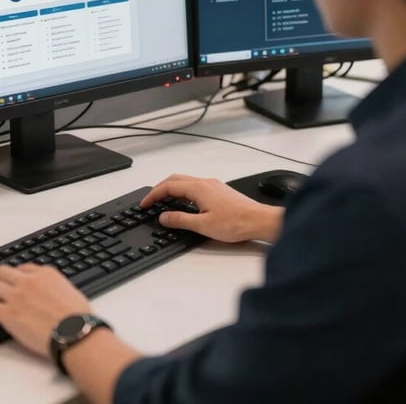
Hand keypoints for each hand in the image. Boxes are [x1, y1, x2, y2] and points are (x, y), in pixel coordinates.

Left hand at [0, 264, 91, 357]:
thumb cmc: (78, 318)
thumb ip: (55, 288)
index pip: (22, 268)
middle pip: (1, 272)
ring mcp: (16, 296)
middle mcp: (28, 281)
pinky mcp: (8, 314)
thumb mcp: (70, 291)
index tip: (8, 281)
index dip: (12, 275)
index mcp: (45, 274)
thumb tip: (51, 294)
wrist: (76, 333)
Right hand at [141, 174, 283, 243]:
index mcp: (198, 188)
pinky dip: (183, 191)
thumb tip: (163, 217)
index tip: (145, 204)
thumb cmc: (237, 223)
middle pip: (175, 179)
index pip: (168, 187)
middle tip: (150, 201)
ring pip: (185, 181)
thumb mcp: (203, 225)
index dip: (153, 195)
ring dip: (171, 189)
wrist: (260, 221)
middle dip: (159, 189)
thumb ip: (180, 220)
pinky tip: (184, 203)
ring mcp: (213, 185)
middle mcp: (205, 182)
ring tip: (163, 201)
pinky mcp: (219, 191)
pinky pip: (194, 185)